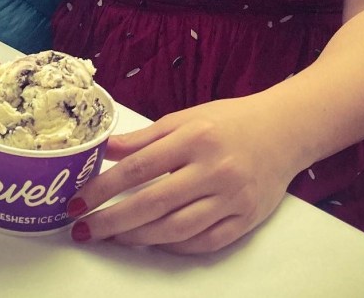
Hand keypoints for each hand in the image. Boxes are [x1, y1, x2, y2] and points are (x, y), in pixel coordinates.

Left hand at [68, 94, 299, 253]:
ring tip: (114, 236)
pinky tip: (154, 242)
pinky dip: (174, 247)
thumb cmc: (230, 121)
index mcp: (195, 137)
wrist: (284, 130)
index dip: (103, 187)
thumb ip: (146, 136)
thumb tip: (106, 149)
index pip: (138, 168)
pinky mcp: (245, 220)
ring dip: (138, 237)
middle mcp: (213, 169)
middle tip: (84, 228)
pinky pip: (203, 243)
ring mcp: (231, 198)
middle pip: (153, 204)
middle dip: (112, 220)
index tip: (78, 201)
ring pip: (176, 229)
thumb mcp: (187, 117)